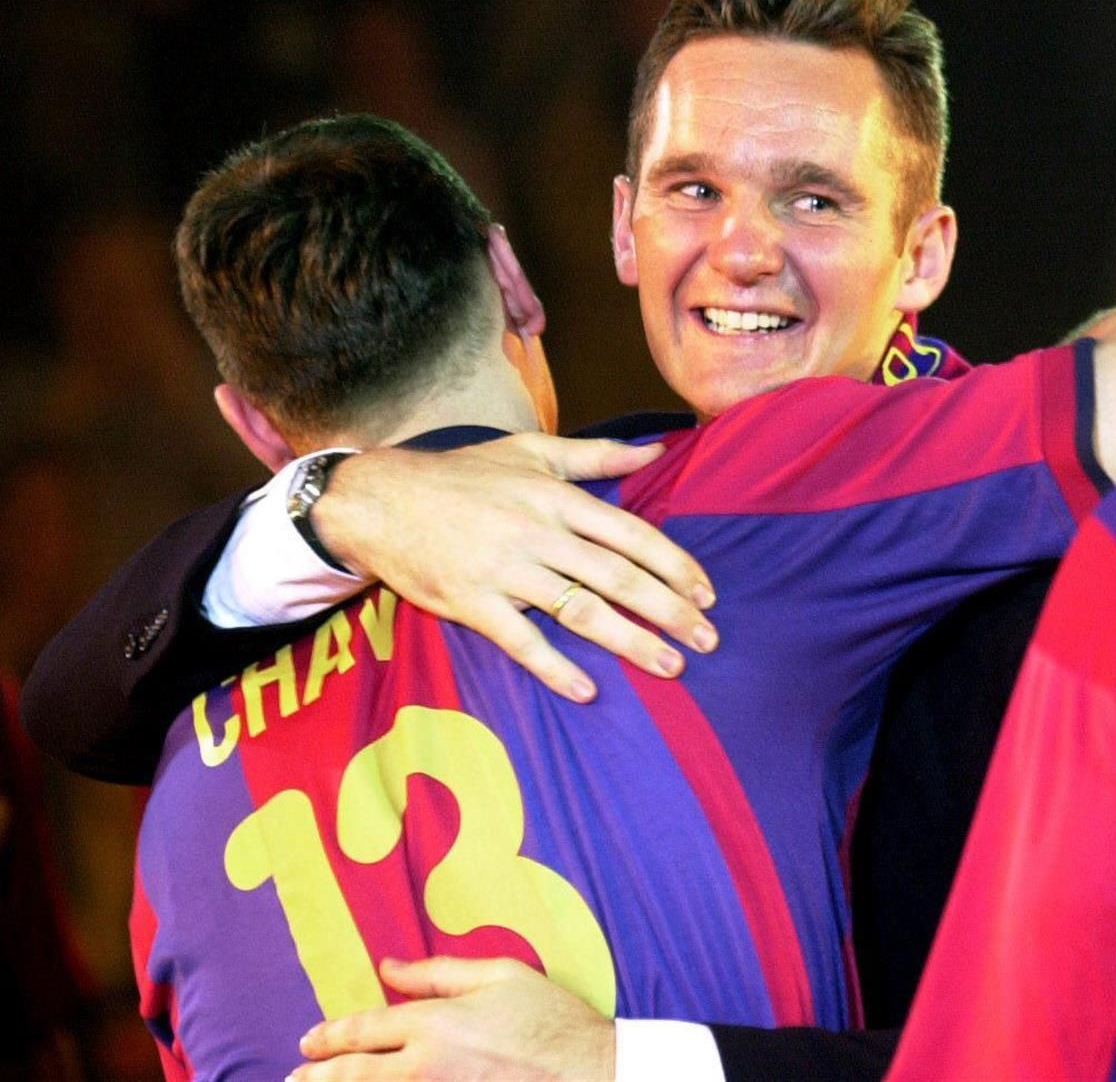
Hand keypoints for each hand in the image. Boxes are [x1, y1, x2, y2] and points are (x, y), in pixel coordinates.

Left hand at [292, 957, 614, 1080]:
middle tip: (296, 1079)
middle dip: (318, 1077)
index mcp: (435, 1023)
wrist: (589, 1073)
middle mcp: (425, 1067)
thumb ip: (437, 972)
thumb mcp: (499, 975)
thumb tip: (389, 967)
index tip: (309, 1042)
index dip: (330, 1037)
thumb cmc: (550, 1020)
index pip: (363, 1030)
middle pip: (353, 1075)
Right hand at [312, 435, 716, 697]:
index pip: (632, 534)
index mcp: (557, 497)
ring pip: (580, 610)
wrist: (379, 500)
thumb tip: (657, 451)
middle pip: (618, 576)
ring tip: (670, 666)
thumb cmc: (462, 475)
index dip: (675, 565)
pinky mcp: (472, 603)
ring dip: (630, 642)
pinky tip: (587, 691)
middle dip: (669, 611)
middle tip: (708, 640)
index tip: (707, 594)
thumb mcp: (532, 451)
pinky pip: (521, 640)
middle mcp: (538, 533)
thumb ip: (598, 455)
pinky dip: (554, 667)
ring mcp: (505, 570)